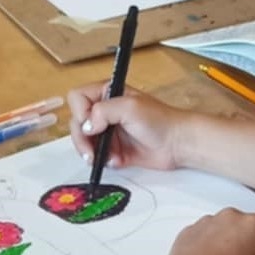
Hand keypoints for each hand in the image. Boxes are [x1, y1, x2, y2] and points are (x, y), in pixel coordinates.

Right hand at [68, 84, 185, 170]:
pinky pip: (97, 156)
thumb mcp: (130, 107)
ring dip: (90, 151)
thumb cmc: (159, 120)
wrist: (178, 144)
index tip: (90, 125)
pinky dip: (103, 160)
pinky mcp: (113, 149)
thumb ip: (103, 111)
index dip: (80, 112)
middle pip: (76, 122)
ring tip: (102, 159)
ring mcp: (107, 131)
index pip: (77, 98)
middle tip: (90, 153)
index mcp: (107, 93)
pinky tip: (116, 160)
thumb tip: (86, 126)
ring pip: (84, 141)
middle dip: (81, 138)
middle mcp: (104, 111)